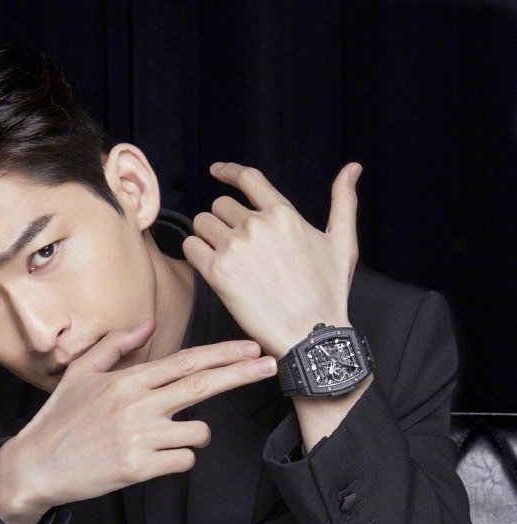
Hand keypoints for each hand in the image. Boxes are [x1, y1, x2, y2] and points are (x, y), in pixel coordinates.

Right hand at [0, 320, 276, 523]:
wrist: (35, 466)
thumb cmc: (59, 419)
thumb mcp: (80, 373)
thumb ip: (115, 346)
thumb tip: (147, 323)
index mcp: (127, 380)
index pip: (186, 362)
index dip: (224, 354)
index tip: (251, 348)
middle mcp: (137, 404)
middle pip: (203, 385)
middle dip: (242, 373)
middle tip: (271, 364)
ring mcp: (140, 436)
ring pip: (199, 431)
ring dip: (194, 434)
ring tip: (165, 438)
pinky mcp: (139, 467)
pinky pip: (184, 459)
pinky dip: (178, 458)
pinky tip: (154, 458)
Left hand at [182, 161, 361, 357]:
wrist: (310, 334)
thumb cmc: (328, 293)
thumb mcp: (342, 243)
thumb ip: (343, 201)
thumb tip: (353, 167)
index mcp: (283, 214)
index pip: (247, 178)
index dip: (228, 172)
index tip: (216, 171)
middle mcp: (256, 225)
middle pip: (221, 205)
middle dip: (225, 221)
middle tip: (237, 247)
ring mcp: (235, 247)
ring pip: (202, 223)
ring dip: (208, 236)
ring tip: (225, 258)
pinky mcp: (217, 272)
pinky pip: (191, 246)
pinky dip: (196, 253)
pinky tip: (210, 266)